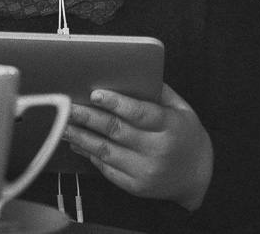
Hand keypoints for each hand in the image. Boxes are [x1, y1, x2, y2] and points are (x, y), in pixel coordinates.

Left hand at [64, 84, 212, 210]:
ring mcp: (146, 171)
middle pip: (116, 131)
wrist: (198, 177)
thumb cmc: (185, 135)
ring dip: (80, 137)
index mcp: (171, 128)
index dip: (117, 104)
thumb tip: (127, 71)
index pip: (141, 114)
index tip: (95, 94)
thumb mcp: (182, 110)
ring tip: (61, 124)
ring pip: (106, 151)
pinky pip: (107, 169)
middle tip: (65, 106)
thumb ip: (157, 92)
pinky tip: (76, 143)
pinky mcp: (136, 186)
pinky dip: (89, 154)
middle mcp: (158, 151)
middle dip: (87, 117)